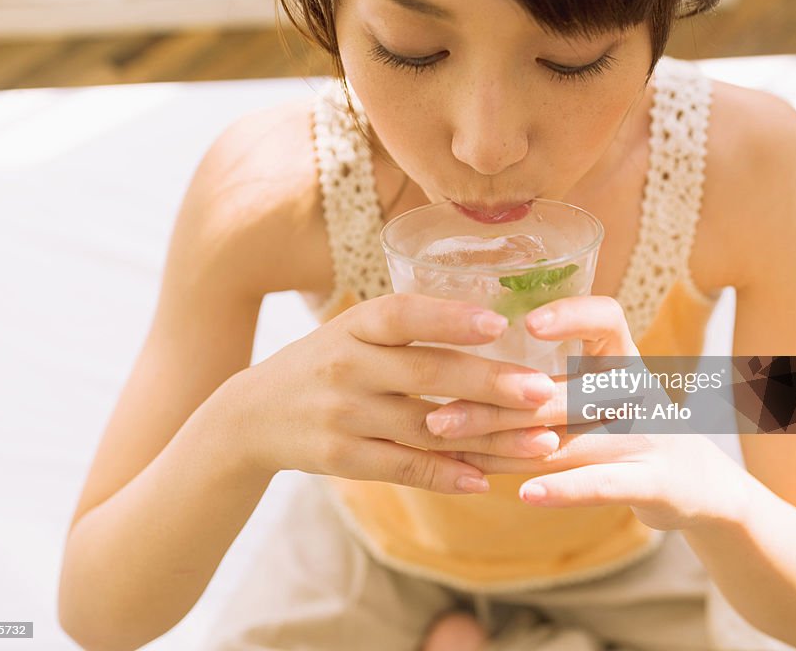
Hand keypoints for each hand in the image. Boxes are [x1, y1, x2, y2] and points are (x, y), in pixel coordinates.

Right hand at [223, 293, 561, 494]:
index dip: (449, 317)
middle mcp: (347, 366)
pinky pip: (403, 468)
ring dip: (489, 439)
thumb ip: (409, 328)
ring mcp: (342, 415)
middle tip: (544, 393)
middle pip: (426, 374)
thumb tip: (498, 326)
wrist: (252, 415)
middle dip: (490, 385)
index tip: (499, 324)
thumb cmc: (326, 364)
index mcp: (354, 325)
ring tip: (541, 442)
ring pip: (427, 428)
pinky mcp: (341, 458)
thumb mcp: (353, 331)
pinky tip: (486, 480)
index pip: (402, 315)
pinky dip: (447, 475)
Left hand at [430, 295, 749, 529]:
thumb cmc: (631, 432)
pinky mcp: (657, 483)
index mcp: (625, 362)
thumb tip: (464, 369)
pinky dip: (563, 490)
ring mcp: (651, 438)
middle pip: (563, 390)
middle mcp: (639, 393)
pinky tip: (524, 493)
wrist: (701, 487)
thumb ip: (550, 379)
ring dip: (504, 445)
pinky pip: (604, 484)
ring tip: (452, 444)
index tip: (523, 321)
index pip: (607, 319)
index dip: (571, 315)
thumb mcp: (601, 394)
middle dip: (494, 401)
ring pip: (569, 439)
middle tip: (438, 413)